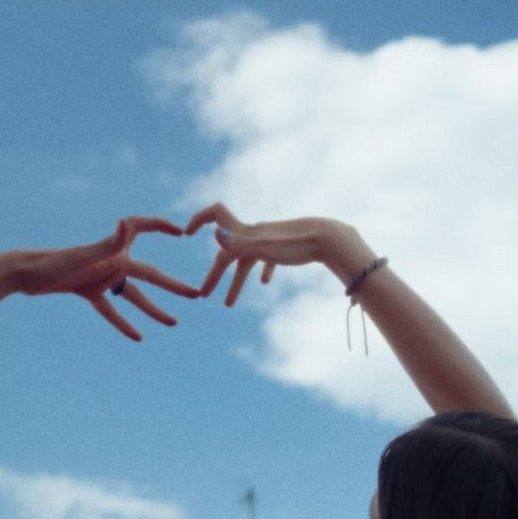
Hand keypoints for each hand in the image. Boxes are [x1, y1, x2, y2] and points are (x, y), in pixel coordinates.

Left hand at [2, 216, 199, 340]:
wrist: (23, 274)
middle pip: (149, 275)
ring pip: (133, 296)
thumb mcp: (84, 256)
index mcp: (114, 249)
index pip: (143, 228)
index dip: (162, 227)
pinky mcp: (87, 290)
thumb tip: (125, 222)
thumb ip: (109, 243)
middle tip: (196, 295)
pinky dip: (122, 322)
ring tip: (174, 323)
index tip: (182, 233)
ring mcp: (101, 277)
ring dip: (153, 310)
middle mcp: (112, 261)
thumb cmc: (52, 262)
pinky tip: (137, 337)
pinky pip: (110, 309)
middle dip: (173, 286)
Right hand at [185, 203, 368, 305]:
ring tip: (228, 304)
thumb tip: (214, 234)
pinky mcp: (285, 249)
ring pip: (246, 261)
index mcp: (246, 232)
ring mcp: (269, 242)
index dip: (198, 219)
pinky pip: (267, 259)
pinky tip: (265, 283)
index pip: (215, 214)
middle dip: (215, 274)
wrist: (331, 240)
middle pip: (227, 253)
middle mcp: (255, 234)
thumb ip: (239, 241)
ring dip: (235, 282)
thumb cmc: (298, 243)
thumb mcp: (264, 246)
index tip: (185, 233)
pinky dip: (262, 270)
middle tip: (204, 295)